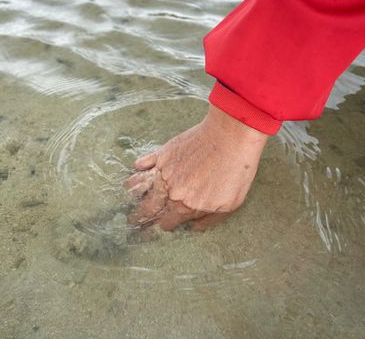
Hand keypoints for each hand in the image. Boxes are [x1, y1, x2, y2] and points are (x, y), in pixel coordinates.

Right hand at [124, 106, 268, 230]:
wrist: (230, 137)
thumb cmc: (235, 171)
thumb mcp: (230, 204)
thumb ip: (209, 219)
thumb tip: (194, 227)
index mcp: (184, 207)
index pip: (165, 223)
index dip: (164, 226)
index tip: (162, 225)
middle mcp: (168, 191)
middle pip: (146, 209)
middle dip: (139, 217)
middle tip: (132, 220)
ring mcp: (163, 171)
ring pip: (138, 186)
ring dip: (133, 193)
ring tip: (129, 196)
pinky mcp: (163, 153)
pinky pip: (144, 162)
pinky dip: (138, 167)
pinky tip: (137, 169)